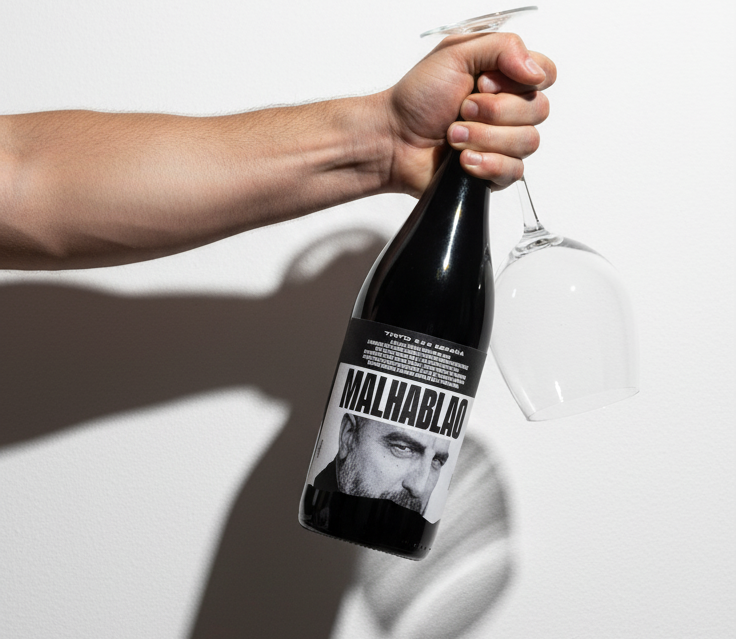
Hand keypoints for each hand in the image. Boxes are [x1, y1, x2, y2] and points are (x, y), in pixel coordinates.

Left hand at [385, 33, 555, 195]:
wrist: (392, 139)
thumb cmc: (416, 98)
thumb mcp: (456, 53)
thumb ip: (503, 47)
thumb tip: (537, 71)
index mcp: (504, 78)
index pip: (545, 74)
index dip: (519, 81)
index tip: (483, 83)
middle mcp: (508, 110)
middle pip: (538, 111)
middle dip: (494, 111)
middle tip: (461, 110)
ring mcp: (502, 143)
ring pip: (528, 142)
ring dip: (484, 138)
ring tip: (453, 135)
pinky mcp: (494, 172)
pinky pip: (514, 172)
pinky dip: (486, 164)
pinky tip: (463, 160)